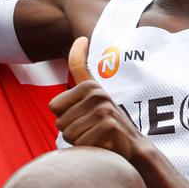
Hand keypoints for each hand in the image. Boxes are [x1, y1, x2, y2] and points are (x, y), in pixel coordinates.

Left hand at [49, 37, 149, 162]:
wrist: (134, 148)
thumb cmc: (108, 121)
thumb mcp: (94, 92)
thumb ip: (82, 67)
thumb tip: (80, 38)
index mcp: (90, 85)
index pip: (54, 107)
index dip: (66, 117)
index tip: (85, 117)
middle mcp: (97, 94)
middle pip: (59, 121)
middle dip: (72, 131)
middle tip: (93, 130)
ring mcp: (104, 110)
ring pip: (68, 134)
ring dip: (80, 141)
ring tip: (97, 137)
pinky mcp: (108, 127)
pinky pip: (80, 144)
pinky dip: (89, 149)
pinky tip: (103, 145)